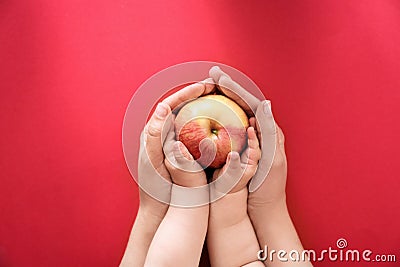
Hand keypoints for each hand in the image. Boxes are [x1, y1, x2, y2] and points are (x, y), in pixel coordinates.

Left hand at [120, 79, 214, 266]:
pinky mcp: (182, 151)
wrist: (160, 208)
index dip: (187, 93)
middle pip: (181, 107)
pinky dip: (207, 123)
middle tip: (215, 88)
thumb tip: (162, 108)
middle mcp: (163, 134)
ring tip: (218, 98)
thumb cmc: (155, 186)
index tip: (204, 87)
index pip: (170, 105)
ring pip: (190, 118)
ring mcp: (174, 142)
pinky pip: (195, 132)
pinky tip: (219, 122)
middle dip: (197, 95)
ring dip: (203, 106)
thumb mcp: (153, 160)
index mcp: (153, 132)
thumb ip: (154, 135)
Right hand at [209, 66, 282, 199]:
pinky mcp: (240, 149)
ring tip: (209, 86)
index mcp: (269, 131)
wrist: (263, 209)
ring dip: (222, 98)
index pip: (250, 103)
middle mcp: (259, 131)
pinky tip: (208, 111)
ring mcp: (248, 139)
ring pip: (234, 113)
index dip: (234, 88)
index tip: (218, 77)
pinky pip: (228, 128)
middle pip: (241, 103)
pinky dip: (219, 116)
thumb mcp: (272, 160)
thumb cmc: (269, 187)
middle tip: (211, 75)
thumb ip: (269, 133)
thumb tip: (264, 103)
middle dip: (226, 88)